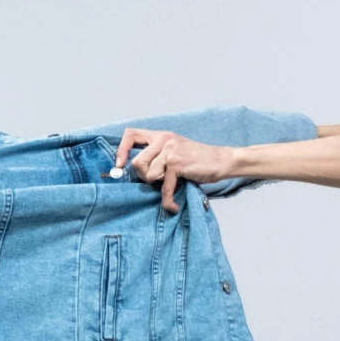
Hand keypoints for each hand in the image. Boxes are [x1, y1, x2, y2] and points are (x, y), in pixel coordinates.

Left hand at [115, 129, 238, 212]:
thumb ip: (155, 155)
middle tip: (157, 180)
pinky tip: (172, 206)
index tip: (119, 165)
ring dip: (157, 185)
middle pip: (136, 162)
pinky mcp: (177, 164)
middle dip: (143, 177)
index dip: (121, 150)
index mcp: (160, 135)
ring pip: (148, 175)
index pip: (130, 134)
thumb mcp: (173, 150)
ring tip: (169, 184)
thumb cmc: (196, 160)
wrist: (220, 161)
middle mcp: (163, 139)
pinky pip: (164, 187)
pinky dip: (167, 200)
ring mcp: (170, 151)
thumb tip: (130, 170)